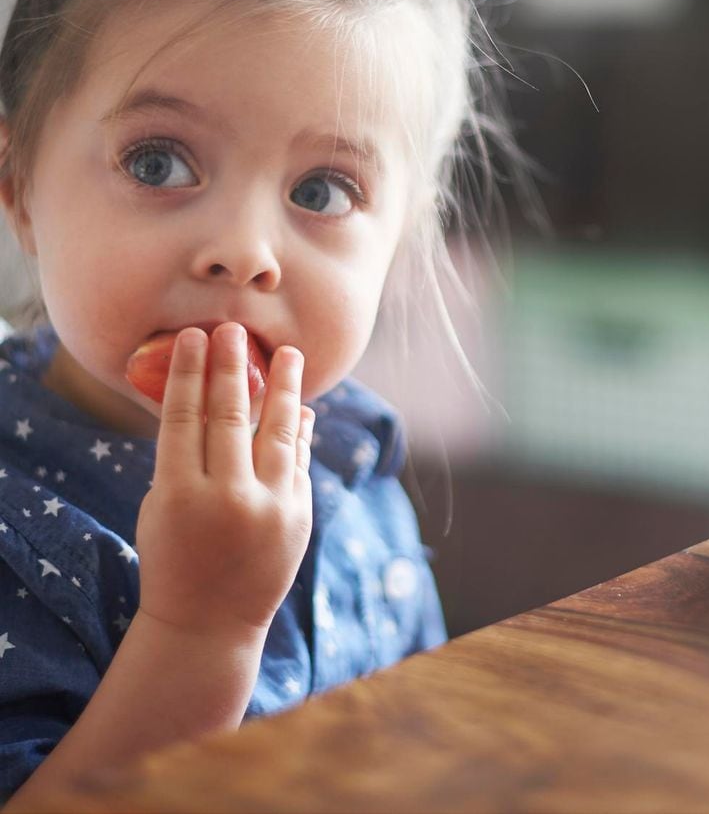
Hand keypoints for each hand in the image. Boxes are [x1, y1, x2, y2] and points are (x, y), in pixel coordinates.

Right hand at [134, 323, 313, 642]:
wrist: (209, 623)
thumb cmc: (173, 557)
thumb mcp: (162, 508)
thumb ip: (185, 458)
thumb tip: (213, 401)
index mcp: (178, 495)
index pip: (184, 418)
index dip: (190, 373)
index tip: (195, 337)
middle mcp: (227, 499)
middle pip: (230, 416)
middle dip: (232, 367)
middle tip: (234, 329)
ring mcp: (269, 508)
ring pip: (279, 432)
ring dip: (285, 388)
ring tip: (289, 353)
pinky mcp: (298, 517)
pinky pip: (299, 461)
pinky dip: (301, 432)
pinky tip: (301, 407)